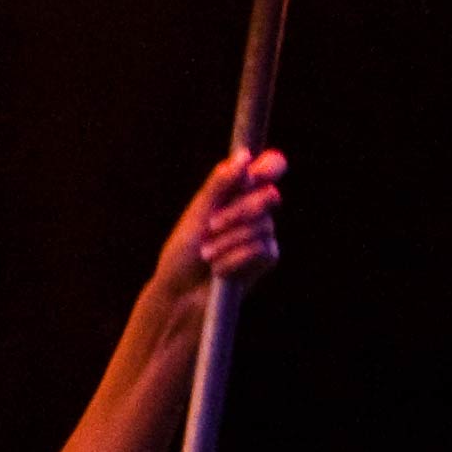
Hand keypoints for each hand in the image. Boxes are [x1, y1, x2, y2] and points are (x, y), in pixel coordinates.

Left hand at [152, 148, 285, 312]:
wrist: (181, 295)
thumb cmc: (183, 253)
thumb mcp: (196, 215)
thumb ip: (219, 186)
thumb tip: (243, 156)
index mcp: (237, 192)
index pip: (270, 167)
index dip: (270, 167)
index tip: (255, 175)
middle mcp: (255, 209)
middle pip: (269, 197)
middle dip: (238, 213)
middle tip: (211, 226)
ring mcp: (264, 233)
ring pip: (262, 227)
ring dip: (228, 242)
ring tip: (207, 256)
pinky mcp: (268, 257)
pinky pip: (261, 250)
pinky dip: (234, 260)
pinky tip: (219, 270)